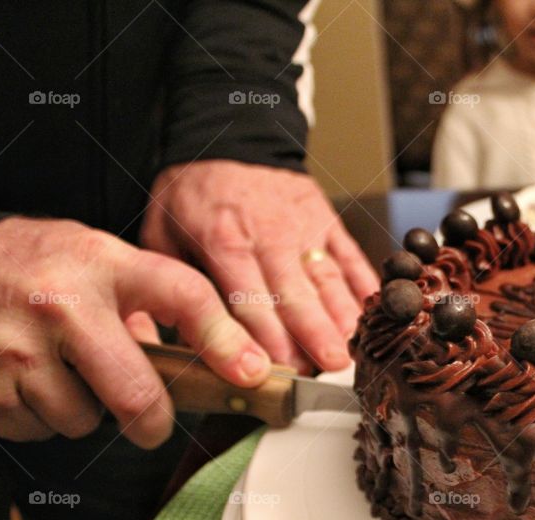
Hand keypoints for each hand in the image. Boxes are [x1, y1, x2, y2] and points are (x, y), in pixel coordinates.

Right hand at [0, 217, 269, 446]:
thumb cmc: (36, 267)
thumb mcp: (97, 260)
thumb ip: (150, 300)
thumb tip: (220, 358)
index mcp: (102, 264)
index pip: (182, 296)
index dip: (225, 339)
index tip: (252, 372)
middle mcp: (60, 304)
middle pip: (136, 393)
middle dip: (153, 421)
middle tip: (151, 423)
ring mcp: (14, 348)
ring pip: (83, 421)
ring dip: (83, 412)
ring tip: (61, 372)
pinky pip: (36, 429)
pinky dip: (38, 416)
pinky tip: (24, 380)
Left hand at [141, 161, 378, 373]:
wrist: (230, 135)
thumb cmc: (194, 191)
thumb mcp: (161, 232)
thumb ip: (172, 285)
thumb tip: (176, 340)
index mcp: (223, 241)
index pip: (249, 298)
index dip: (267, 337)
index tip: (279, 369)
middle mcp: (269, 236)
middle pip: (296, 293)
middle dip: (314, 334)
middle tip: (328, 368)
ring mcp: (304, 227)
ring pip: (328, 279)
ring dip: (343, 318)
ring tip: (353, 351)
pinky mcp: (328, 221)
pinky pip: (351, 257)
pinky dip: (364, 286)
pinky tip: (373, 313)